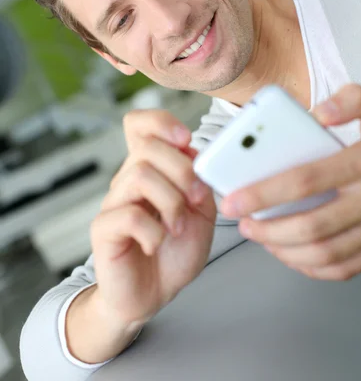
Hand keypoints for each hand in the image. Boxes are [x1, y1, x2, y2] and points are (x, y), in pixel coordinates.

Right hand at [90, 109, 215, 326]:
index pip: (140, 124)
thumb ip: (199, 181)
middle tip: (195, 199)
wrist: (153, 293)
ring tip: (178, 227)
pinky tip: (157, 244)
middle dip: (181, 170)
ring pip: (140, 176)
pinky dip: (153, 232)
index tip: (186, 140)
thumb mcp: (201, 212)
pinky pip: (130, 215)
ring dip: (171, 202)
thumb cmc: (175, 251)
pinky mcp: (104, 229)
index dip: (161, 122)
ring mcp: (114, 203)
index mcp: (151, 169)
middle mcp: (128, 179)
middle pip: (147, 148)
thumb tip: (193, 154)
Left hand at [220, 84, 360, 279]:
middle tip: (243, 222)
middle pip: (312, 225)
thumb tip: (319, 113)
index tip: (234, 198)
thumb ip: (353, 100)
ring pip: (326, 253)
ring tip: (262, 238)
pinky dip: (314, 268)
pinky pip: (347, 267)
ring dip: (286, 251)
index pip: (306, 181)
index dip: (264, 193)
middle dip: (268, 230)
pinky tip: (293, 254)